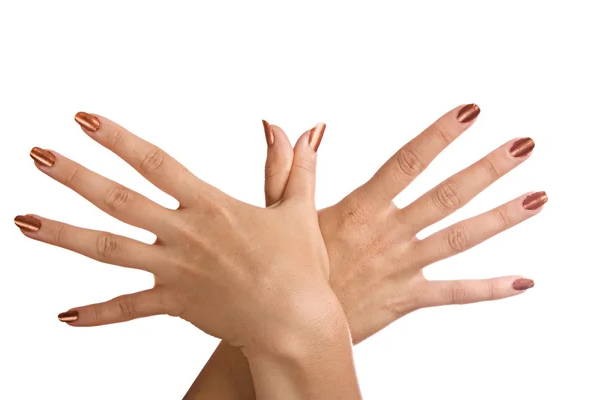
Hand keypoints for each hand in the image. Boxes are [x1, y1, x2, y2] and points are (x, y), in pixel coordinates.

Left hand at [15, 113, 361, 398]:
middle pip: (117, 200)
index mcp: (211, 205)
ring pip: (108, 249)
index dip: (118, 139)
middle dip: (74, 175)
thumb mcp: (298, 209)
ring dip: (62, 234)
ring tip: (22, 221)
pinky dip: (95, 314)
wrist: (296, 322)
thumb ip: (292, 166)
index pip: (156, 162)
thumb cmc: (300, 265)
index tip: (84, 119)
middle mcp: (185, 234)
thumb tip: (298, 127)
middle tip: (36, 155)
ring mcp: (175, 270)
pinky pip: (128, 310)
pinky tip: (64, 317)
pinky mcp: (175, 304)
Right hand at [265, 103, 544, 342]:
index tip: (470, 112)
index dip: (439, 136)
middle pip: (447, 196)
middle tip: (525, 145)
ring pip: (460, 239)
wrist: (292, 325)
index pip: (407, 163)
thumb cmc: (288, 267)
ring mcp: (402, 267)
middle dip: (488, 169)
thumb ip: (290, 166)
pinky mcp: (407, 297)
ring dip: (501, 218)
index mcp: (361, 209)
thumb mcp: (284, 212)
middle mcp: (389, 235)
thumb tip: (292, 128)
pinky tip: (523, 282)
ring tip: (539, 198)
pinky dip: (489, 289)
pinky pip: (454, 293)